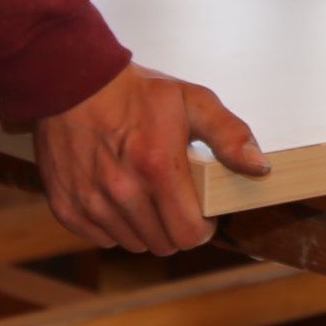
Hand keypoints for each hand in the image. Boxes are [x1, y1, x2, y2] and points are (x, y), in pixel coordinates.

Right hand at [31, 62, 270, 254]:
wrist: (72, 82)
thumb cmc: (137, 92)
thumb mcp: (192, 100)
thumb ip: (229, 134)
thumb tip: (259, 167)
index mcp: (157, 168)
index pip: (190, 234)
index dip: (202, 226)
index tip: (199, 209)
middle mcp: (122, 191)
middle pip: (163, 244)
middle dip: (175, 227)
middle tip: (172, 198)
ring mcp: (91, 202)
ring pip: (133, 244)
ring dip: (144, 227)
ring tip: (143, 193)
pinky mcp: (66, 207)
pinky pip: (102, 239)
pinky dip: (113, 225)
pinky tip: (116, 195)